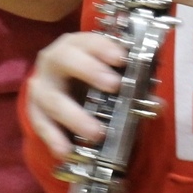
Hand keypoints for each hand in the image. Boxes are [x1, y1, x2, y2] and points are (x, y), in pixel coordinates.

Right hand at [26, 31, 127, 159]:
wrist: (57, 86)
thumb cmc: (88, 76)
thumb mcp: (107, 74)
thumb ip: (132, 86)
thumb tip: (158, 104)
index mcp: (75, 45)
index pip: (89, 40)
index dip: (105, 48)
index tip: (123, 58)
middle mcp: (54, 60)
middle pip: (65, 59)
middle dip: (89, 70)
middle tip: (114, 85)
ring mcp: (41, 86)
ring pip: (52, 98)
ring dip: (75, 116)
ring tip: (97, 133)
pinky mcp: (34, 111)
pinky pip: (41, 125)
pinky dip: (54, 138)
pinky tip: (67, 151)